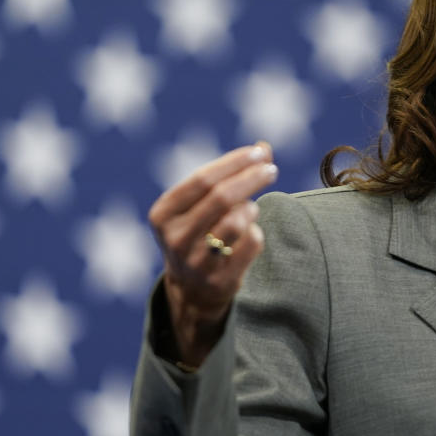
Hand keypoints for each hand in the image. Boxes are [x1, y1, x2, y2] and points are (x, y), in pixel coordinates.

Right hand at [148, 142, 277, 365]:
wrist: (192, 290)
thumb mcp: (202, 204)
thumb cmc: (200, 232)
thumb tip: (264, 146)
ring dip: (251, 209)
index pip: (203, 179)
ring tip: (250, 209)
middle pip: (222, 197)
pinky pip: (252, 243)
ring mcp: (196, 262)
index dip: (234, 162)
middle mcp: (175, 238)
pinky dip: (256, 232)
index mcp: (163, 214)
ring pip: (238, 221)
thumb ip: (230, 175)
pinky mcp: (220, 279)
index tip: (259, 153)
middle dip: (251, 178)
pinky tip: (249, 234)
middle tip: (271, 170)